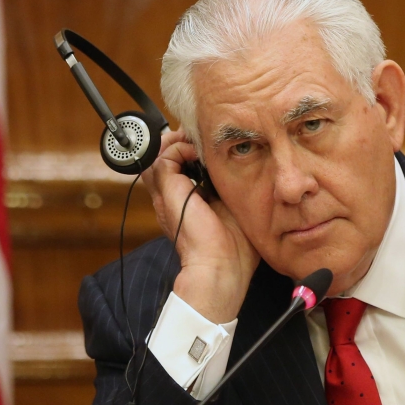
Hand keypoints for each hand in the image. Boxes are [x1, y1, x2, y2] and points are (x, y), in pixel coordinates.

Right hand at [142, 129, 258, 322]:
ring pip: (161, 153)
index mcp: (187, 203)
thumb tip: (243, 168)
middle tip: (204, 138)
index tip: (212, 145)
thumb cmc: (235, 249)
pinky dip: (181, 148)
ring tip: (201, 141)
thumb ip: (232, 190)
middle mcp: (174, 197)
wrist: (221, 266)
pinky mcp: (168, 190)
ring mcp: (168, 193)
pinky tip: (201, 154)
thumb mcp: (236, 210)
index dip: (192, 151)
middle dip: (184, 141)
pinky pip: (166, 156)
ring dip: (181, 141)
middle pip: (167, 156)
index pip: (180, 167)